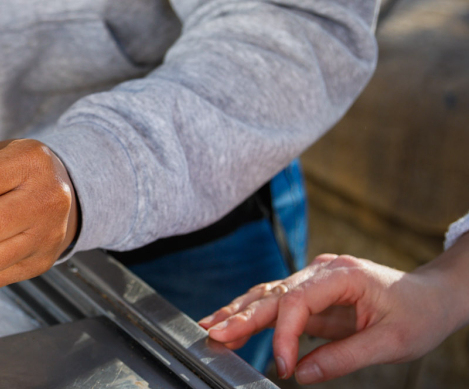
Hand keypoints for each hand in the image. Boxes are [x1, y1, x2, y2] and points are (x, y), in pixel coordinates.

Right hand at [200, 244, 468, 383]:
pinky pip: (278, 305)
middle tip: (214, 336)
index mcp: (343, 275)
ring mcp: (315, 279)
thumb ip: (343, 358)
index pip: (299, 302)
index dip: (284, 335)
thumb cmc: (419, 315)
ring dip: (239, 313)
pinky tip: (231, 325)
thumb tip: (301, 375)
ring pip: (268, 295)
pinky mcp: (312, 293)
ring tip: (210, 329)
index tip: (283, 367)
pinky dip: (254, 316)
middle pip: (274, 293)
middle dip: (242, 316)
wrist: (435, 296)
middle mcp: (322, 271)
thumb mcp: (390, 343)